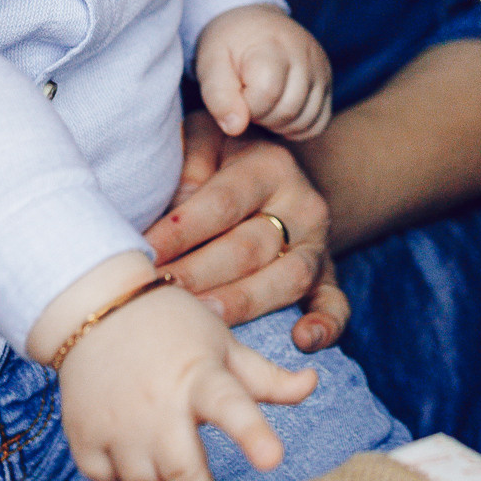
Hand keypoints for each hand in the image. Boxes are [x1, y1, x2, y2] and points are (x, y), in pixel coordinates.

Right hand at [33, 258, 315, 480]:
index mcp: (201, 376)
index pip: (232, 406)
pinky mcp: (84, 433)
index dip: (253, 434)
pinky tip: (134, 466)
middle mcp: (158, 402)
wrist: (93, 308)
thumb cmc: (170, 327)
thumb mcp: (222, 344)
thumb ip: (266, 378)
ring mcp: (116, 421)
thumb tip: (313, 384)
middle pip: (183, 470)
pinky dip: (121, 480)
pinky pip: (106, 478)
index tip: (273, 460)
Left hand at [147, 114, 347, 352]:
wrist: (282, 176)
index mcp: (269, 167)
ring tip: (203, 319)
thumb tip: (164, 191)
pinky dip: (326, 325)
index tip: (144, 252)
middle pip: (249, 247)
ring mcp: (318, 245)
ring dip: (242, 302)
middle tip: (159, 292)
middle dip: (199, 273)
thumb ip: (188, 155)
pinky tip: (302, 342)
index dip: (181, 231)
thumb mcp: (208, 138)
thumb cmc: (225, 158)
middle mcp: (301, 206)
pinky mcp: (328, 277)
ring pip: (286, 279)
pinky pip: (336, 304)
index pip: (222, 203)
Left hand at [193, 6, 333, 141]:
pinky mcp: (328, 83)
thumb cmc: (229, 44)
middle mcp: (305, 55)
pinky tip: (278, 114)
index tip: (235, 94)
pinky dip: (298, 128)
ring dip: (278, 125)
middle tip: (246, 101)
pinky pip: (319, 123)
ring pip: (305, 120)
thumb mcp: (210, 63)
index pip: (266, 93)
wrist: (252, 24)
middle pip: (288, 110)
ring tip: (261, 106)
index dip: (245, 105)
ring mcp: (321, 69)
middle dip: (261, 117)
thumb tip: (235, 127)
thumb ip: (218, 95)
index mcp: (274, 44)